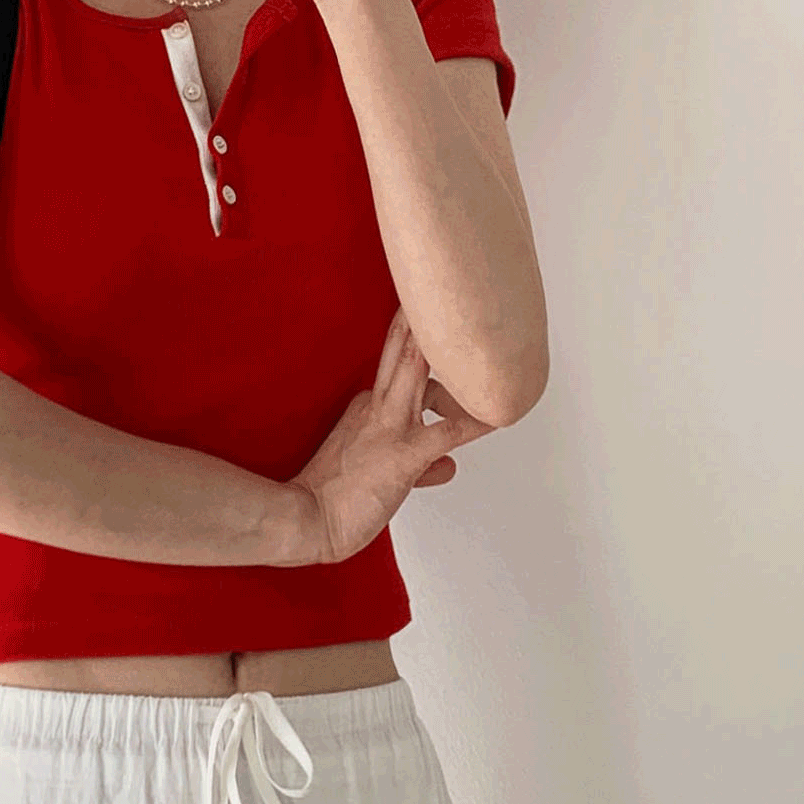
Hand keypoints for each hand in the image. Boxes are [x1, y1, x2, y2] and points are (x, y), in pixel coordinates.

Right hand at [290, 306, 463, 564]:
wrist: (305, 519)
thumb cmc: (333, 497)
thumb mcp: (378, 470)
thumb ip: (420, 462)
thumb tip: (449, 465)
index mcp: (367, 406)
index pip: (396, 364)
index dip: (415, 340)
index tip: (428, 317)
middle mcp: (378, 408)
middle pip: (404, 352)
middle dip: (419, 318)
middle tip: (433, 284)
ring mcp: (391, 428)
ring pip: (420, 373)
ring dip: (442, 348)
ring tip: (465, 321)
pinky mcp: (404, 455)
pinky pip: (448, 432)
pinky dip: (474, 420)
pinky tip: (497, 413)